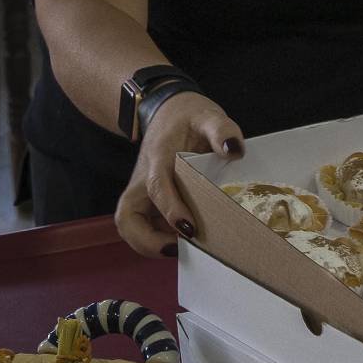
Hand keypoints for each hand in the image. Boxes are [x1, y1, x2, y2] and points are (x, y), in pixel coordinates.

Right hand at [114, 92, 243, 257]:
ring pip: (129, 226)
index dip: (170, 210)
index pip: (157, 187)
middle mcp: (143, 180)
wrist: (167, 112)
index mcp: (158, 158)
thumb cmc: (188, 118)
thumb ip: (221, 129)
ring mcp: (141, 193)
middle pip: (127, 217)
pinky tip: (182, 242)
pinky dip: (156, 241)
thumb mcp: (207, 115)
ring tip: (181, 250)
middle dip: (147, 241)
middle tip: (180, 249)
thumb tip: (234, 149)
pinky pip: (142, 228)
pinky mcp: (146, 202)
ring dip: (149, 244)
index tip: (189, 229)